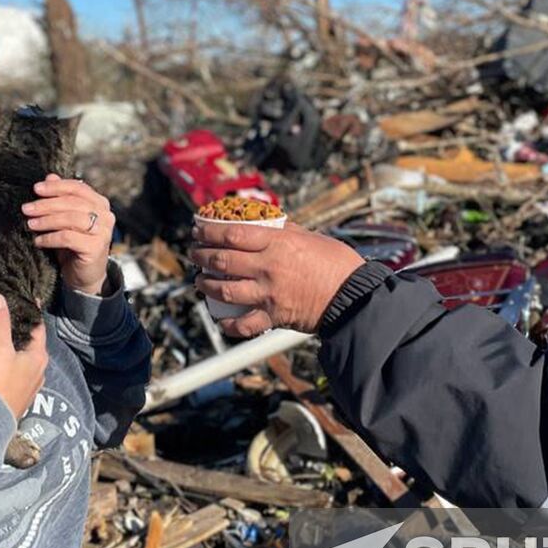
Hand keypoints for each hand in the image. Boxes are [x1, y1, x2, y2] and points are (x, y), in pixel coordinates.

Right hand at [0, 294, 47, 417]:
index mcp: (39, 357)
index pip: (39, 329)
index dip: (32, 314)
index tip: (26, 300)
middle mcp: (40, 371)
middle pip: (34, 345)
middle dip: (24, 332)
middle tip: (12, 317)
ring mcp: (31, 386)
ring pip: (27, 361)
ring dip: (19, 351)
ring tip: (6, 340)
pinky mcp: (20, 397)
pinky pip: (19, 375)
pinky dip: (14, 366)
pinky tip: (3, 365)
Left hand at [22, 174, 114, 294]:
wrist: (85, 276)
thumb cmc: (74, 245)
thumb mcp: (65, 220)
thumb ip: (60, 198)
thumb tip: (49, 176)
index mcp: (100, 203)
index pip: (78, 188)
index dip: (56, 187)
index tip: (35, 189)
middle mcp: (106, 215)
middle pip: (73, 203)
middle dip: (46, 204)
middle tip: (26, 208)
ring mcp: (103, 232)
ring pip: (71, 219)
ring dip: (47, 220)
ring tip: (30, 224)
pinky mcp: (96, 248)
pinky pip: (68, 238)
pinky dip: (50, 238)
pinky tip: (38, 241)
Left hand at [190, 222, 364, 337]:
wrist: (354, 297)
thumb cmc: (337, 263)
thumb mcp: (311, 236)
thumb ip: (284, 231)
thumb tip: (265, 223)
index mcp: (278, 243)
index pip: (232, 234)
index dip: (209, 232)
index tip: (197, 230)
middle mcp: (268, 267)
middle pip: (222, 260)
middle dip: (201, 256)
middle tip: (194, 254)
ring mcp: (269, 293)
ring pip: (224, 290)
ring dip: (206, 285)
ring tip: (200, 281)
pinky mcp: (274, 316)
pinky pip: (243, 324)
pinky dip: (228, 324)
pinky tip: (221, 320)